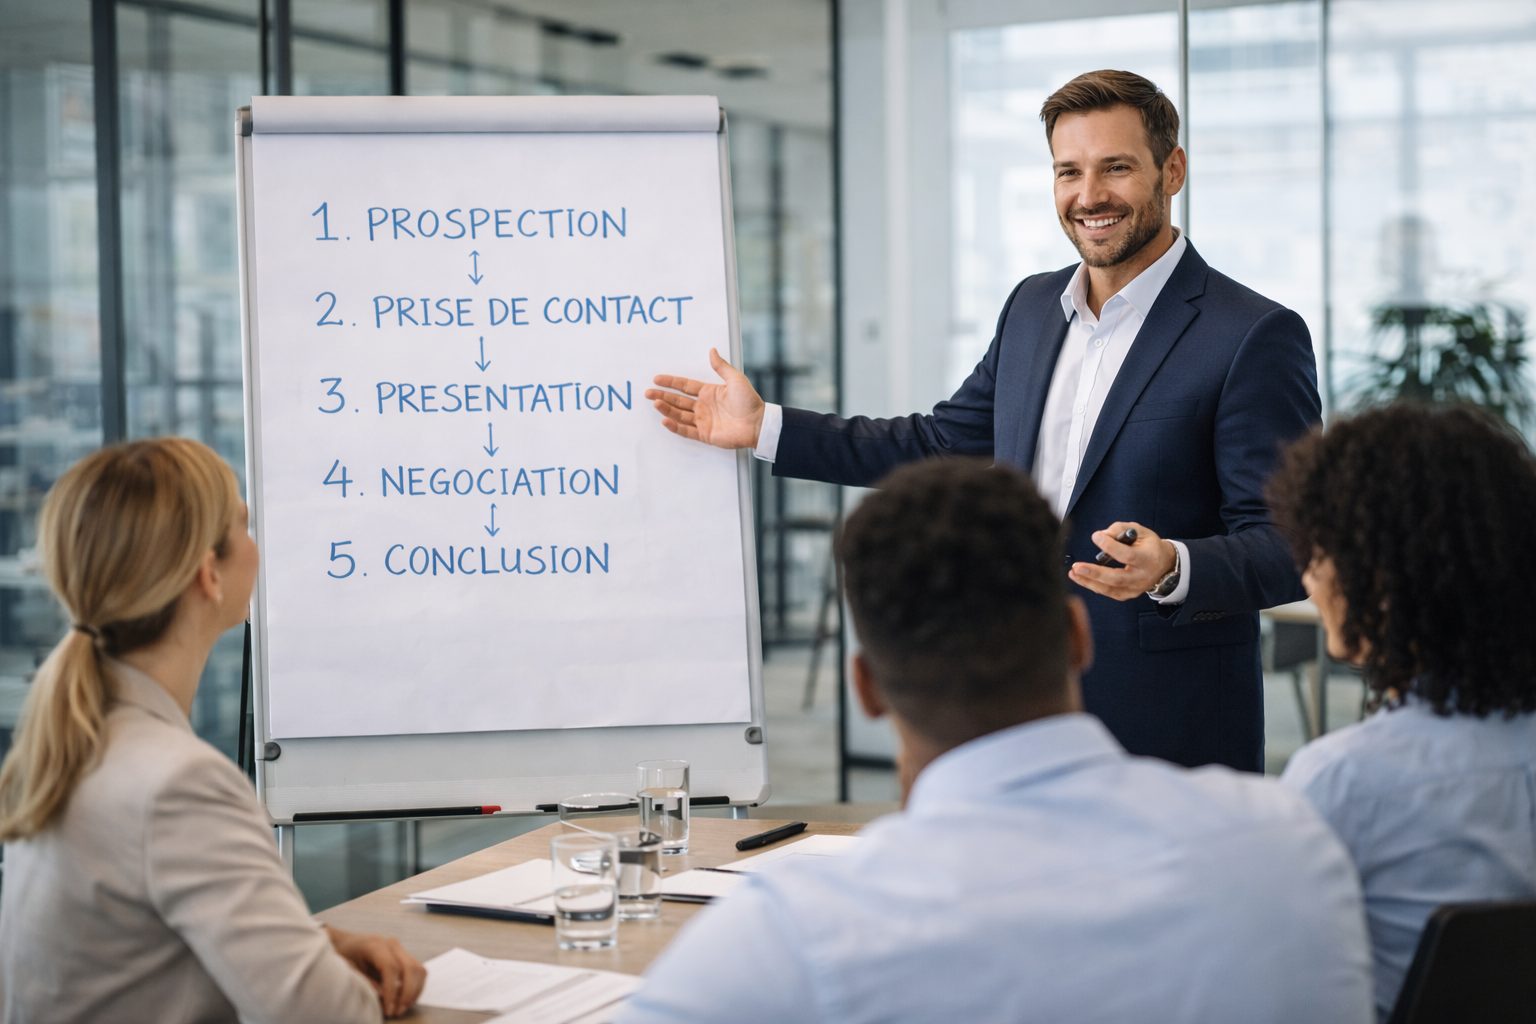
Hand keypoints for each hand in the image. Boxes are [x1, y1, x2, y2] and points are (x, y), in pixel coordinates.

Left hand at [326, 926, 426, 1017]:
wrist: (348, 944)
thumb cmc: (344, 956)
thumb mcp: (347, 969)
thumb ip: (364, 981)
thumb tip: (381, 995)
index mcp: (375, 945)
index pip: (391, 967)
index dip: (392, 991)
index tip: (388, 1009)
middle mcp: (392, 944)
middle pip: (410, 968)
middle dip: (407, 993)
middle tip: (397, 1012)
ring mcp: (401, 949)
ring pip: (419, 970)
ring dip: (414, 992)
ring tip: (401, 1008)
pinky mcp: (406, 956)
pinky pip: (418, 971)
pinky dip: (416, 988)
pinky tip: (405, 1000)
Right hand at [645, 347, 764, 448]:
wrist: (758, 424)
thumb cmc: (749, 401)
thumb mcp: (735, 379)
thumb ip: (721, 366)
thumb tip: (712, 350)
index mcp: (709, 393)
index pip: (685, 386)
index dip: (671, 382)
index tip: (657, 379)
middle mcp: (704, 406)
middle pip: (678, 400)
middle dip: (662, 396)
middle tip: (648, 393)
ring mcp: (703, 421)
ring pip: (679, 414)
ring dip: (666, 409)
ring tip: (654, 403)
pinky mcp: (705, 434)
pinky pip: (686, 430)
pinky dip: (675, 426)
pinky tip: (665, 419)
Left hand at [1069, 521, 1175, 601]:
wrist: (1163, 564)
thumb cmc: (1149, 545)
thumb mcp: (1139, 531)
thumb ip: (1120, 529)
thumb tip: (1101, 535)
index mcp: (1148, 559)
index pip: (1128, 555)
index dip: (1111, 546)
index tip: (1096, 537)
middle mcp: (1142, 577)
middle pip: (1117, 578)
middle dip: (1095, 573)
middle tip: (1077, 567)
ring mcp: (1136, 589)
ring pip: (1111, 589)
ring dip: (1089, 582)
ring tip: (1073, 573)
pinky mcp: (1128, 594)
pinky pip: (1109, 593)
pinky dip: (1094, 586)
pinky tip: (1082, 578)